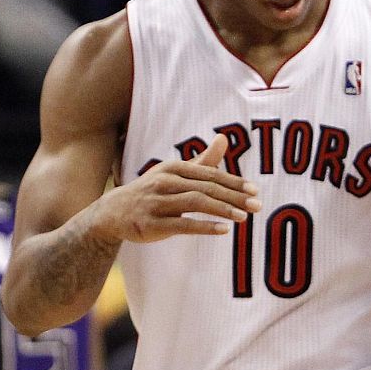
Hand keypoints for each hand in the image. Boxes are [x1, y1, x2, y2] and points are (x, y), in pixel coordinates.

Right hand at [93, 134, 259, 243]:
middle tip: (257, 205)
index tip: (255, 190)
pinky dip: (204, 227)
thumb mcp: (175, 173)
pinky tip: (223, 230)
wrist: (113, 212)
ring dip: (222, 210)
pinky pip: (182, 225)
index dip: (233, 182)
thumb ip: (202, 160)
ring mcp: (157, 203)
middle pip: (205, 188)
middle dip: (234, 196)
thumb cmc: (152, 191)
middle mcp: (165, 182)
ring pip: (195, 204)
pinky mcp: (152, 224)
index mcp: (173, 168)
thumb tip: (224, 139)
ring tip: (244, 217)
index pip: (209, 174)